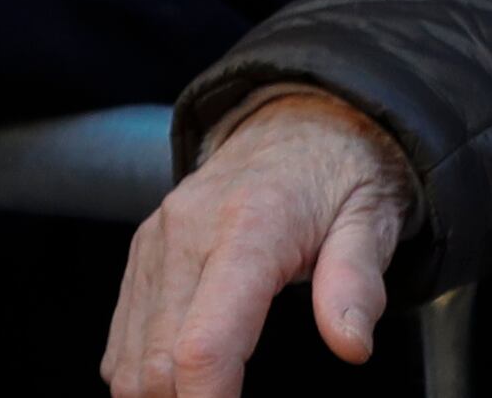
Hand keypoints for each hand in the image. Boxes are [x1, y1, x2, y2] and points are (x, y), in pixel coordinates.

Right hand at [103, 89, 413, 397]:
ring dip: (160, 396)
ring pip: (129, 359)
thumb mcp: (370, 219)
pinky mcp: (143, 252)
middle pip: (158, 363)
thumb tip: (351, 345)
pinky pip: (121, 338)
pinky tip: (182, 379)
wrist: (296, 121)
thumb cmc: (337, 175)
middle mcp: (187, 233)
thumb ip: (358, 283)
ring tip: (210, 397)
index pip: (205, 343)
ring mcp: (156, 242)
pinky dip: (142, 373)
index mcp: (248, 228)